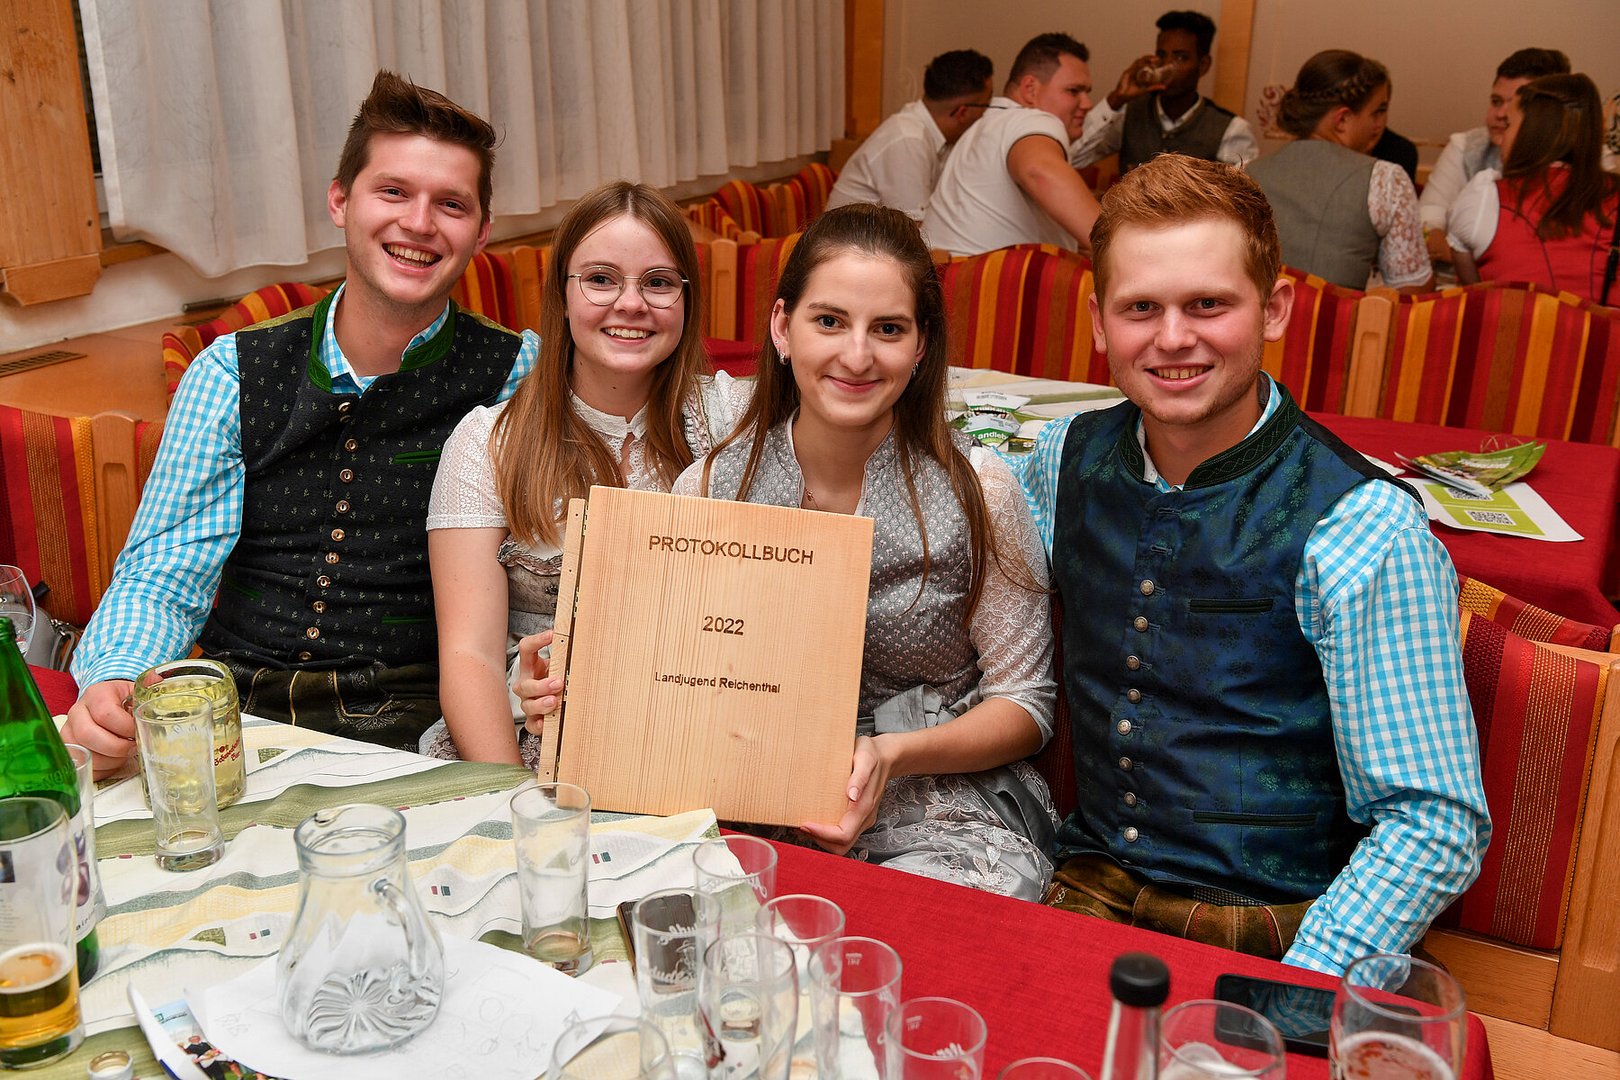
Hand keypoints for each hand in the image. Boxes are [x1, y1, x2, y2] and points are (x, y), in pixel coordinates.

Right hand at [61, 679, 137, 778]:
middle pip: (88, 735)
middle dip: (116, 747)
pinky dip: (104, 770)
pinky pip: (84, 767)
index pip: (105, 713)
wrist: (103, 707)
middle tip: (132, 748)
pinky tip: (115, 761)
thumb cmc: (123, 702)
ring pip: (84, 754)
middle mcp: (76, 713)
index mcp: (95, 695)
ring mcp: (68, 734)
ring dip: (111, 760)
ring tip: (125, 754)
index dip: (125, 727)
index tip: (137, 731)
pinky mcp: (69, 752)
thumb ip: (147, 686)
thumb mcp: (134, 690)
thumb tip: (156, 678)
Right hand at [513, 630, 564, 735]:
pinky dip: (538, 724)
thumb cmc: (558, 678)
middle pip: (525, 684)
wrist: (556, 699)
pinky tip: (545, 723)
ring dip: (541, 704)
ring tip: (554, 702)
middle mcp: (526, 684)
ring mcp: (528, 702)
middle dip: (541, 685)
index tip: (553, 634)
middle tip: (558, 683)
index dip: (537, 641)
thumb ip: (566, 659)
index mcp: (531, 666)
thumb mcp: (560, 666)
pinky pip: (531, 724)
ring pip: (527, 705)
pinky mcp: (533, 720)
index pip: (526, 649)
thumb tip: (587, 646)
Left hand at [798, 735, 894, 855]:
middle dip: (820, 841)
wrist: (886, 756)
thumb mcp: (865, 757)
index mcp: (864, 806)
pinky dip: (827, 833)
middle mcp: (864, 817)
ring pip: (842, 843)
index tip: (805, 824)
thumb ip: (860, 776)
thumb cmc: (873, 754)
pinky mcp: (858, 817)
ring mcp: (862, 819)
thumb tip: (852, 795)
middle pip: (841, 846)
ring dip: (822, 839)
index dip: (823, 834)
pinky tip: (815, 819)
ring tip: (805, 824)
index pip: (843, 834)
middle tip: (801, 826)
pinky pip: (843, 833)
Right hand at [1109, 55, 1161, 109]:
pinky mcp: (1126, 73)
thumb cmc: (1131, 93)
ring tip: (1153, 60)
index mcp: (1138, 72)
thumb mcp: (1145, 89)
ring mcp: (1130, 70)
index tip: (1158, 60)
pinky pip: (1133, 67)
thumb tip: (1164, 86)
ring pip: (1138, 61)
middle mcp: (1134, 70)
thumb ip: (1154, 87)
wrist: (1122, 98)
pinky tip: (1145, 65)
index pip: (1144, 62)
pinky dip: (1140, 65)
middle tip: (1157, 58)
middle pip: (1142, 59)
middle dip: (1149, 57)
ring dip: (1145, 59)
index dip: (1151, 59)